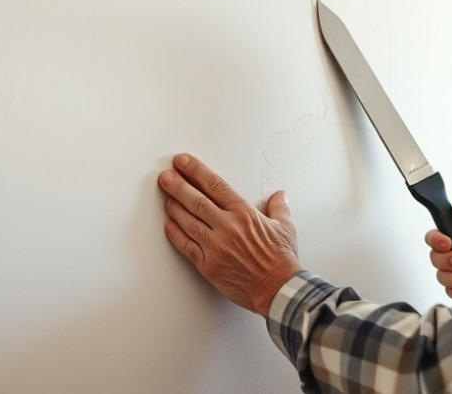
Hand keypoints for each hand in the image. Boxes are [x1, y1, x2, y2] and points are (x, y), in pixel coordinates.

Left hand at [157, 153, 300, 315]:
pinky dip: (175, 234)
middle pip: (196, 201)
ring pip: (187, 222)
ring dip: (173, 207)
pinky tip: (168, 225)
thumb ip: (279, 208)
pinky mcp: (208, 265)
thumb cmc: (281, 260)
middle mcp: (227, 227)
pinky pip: (186, 246)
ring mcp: (215, 246)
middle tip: (165, 176)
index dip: (196, 171)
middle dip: (177, 185)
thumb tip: (280, 196)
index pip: (215, 186)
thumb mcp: (285, 227)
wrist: (278, 288)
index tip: (184, 162)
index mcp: (244, 214)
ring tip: (165, 196)